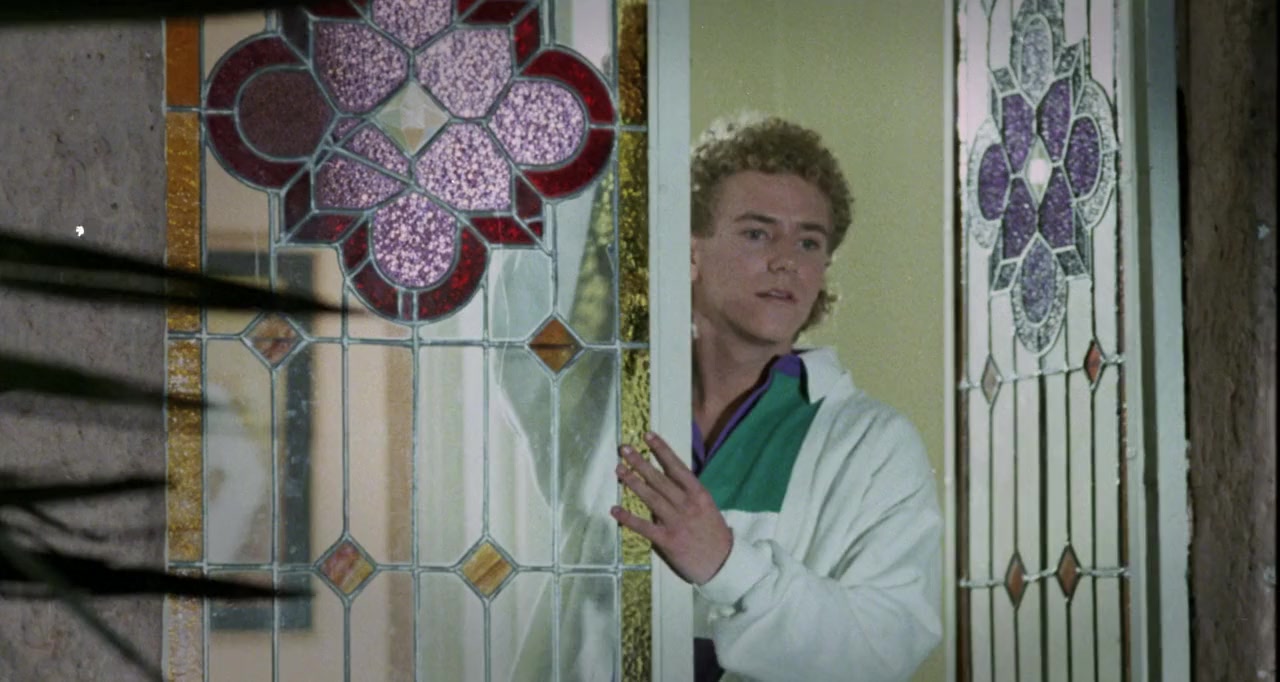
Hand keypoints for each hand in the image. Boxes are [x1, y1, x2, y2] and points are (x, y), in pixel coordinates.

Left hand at [611, 431, 732, 585]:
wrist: (724, 563)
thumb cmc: (713, 533)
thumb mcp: (706, 507)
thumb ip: (687, 494)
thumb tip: (665, 480)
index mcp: (698, 493)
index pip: (677, 467)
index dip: (662, 450)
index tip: (648, 436)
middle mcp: (687, 504)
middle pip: (660, 479)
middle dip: (640, 462)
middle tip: (624, 449)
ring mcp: (677, 522)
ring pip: (651, 498)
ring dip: (633, 483)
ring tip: (618, 470)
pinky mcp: (668, 540)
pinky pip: (644, 527)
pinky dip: (628, 518)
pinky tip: (615, 510)